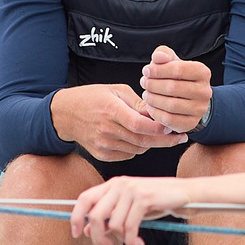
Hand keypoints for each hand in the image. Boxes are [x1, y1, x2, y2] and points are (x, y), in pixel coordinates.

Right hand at [51, 83, 174, 162]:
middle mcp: (107, 130)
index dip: (159, 129)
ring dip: (151, 144)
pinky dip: (137, 148)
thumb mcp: (116, 90)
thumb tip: (157, 114)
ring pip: (138, 149)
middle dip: (164, 141)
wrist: (66, 114)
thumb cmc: (92, 98)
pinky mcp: (102, 154)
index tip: (173, 127)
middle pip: (143, 141)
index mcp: (111, 110)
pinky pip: (128, 155)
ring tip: (158, 135)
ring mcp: (103, 144)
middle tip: (179, 137)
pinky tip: (138, 139)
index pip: (140, 125)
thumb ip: (138, 103)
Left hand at [72, 175, 190, 244]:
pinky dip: (132, 241)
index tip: (76, 235)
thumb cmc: (157, 203)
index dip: (75, 217)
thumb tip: (86, 231)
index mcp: (112, 184)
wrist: (185, 194)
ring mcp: (131, 190)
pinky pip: (129, 228)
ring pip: (113, 225)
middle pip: (94, 216)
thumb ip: (109, 217)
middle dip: (98, 238)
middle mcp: (119, 184)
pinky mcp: (144, 198)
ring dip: (122, 242)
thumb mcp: (129, 210)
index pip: (84, 198)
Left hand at [138, 45, 212, 135]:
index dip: (158, 70)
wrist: (189, 99)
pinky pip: (169, 120)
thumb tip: (158, 57)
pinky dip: (155, 113)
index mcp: (202, 72)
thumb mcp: (171, 62)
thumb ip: (163, 54)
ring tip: (146, 94)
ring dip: (153, 99)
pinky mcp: (191, 123)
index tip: (146, 71)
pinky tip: (150, 106)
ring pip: (171, 105)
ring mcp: (200, 109)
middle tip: (144, 83)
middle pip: (173, 88)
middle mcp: (205, 91)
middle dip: (153, 84)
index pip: (178, 69)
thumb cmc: (177, 77)